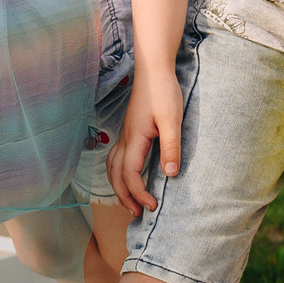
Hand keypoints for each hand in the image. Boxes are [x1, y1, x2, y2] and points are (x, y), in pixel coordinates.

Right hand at [108, 66, 183, 213]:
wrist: (153, 69)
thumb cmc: (163, 91)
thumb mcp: (172, 120)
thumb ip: (171, 147)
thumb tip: (170, 174)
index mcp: (134, 139)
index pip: (130, 174)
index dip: (139, 193)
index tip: (152, 206)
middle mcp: (125, 139)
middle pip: (115, 174)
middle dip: (124, 196)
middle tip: (137, 213)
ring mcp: (125, 134)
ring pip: (112, 166)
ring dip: (118, 185)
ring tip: (130, 200)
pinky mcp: (130, 130)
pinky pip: (116, 157)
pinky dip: (118, 172)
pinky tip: (129, 175)